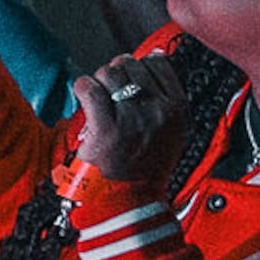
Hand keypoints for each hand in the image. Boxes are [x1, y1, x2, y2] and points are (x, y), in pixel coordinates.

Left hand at [67, 54, 188, 190]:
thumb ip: (165, 94)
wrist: (129, 201)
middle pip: (129, 65)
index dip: (136, 67)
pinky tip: (83, 98)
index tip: (128, 83)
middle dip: (114, 75)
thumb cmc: (145, 168)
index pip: (156, 63)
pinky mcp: (108, 128)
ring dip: (98, 82)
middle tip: (109, 97)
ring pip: (108, 73)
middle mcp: (159, 110)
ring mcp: (133, 118)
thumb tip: (155, 57)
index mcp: (177, 109)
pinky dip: (82, 88)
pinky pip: (90, 88)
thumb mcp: (170, 130)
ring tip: (97, 101)